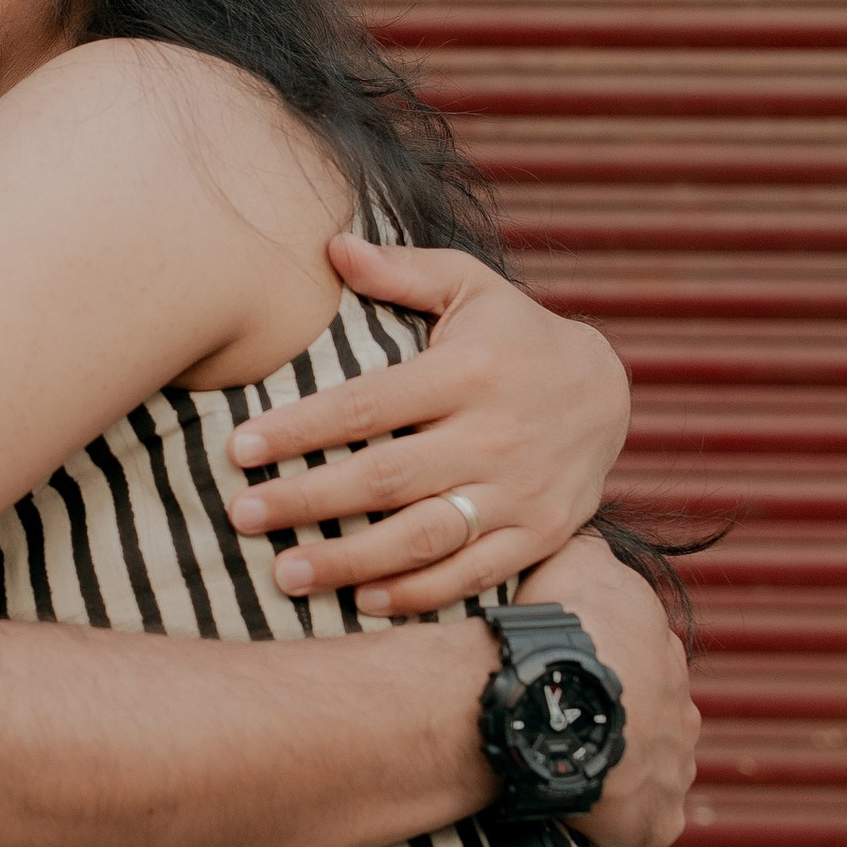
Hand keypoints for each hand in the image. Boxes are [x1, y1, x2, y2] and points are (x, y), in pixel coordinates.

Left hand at [226, 234, 630, 614]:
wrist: (608, 390)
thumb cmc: (514, 334)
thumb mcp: (469, 286)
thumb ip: (402, 271)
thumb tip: (333, 246)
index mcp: (467, 372)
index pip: (367, 405)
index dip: (300, 429)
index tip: (239, 448)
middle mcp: (494, 436)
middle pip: (385, 478)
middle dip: (307, 501)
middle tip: (242, 515)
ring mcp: (519, 493)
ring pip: (425, 537)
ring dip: (351, 561)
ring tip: (285, 574)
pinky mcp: (539, 535)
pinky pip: (472, 575)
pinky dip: (418, 593)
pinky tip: (362, 600)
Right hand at [523, 529, 697, 846]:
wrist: (560, 689)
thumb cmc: (562, 622)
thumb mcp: (576, 559)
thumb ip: (588, 549)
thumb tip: (586, 530)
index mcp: (663, 650)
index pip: (640, 659)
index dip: (604, 664)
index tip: (568, 671)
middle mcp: (681, 708)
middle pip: (653, 716)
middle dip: (620, 720)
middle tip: (563, 724)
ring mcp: (676, 765)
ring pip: (652, 769)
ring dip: (621, 771)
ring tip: (566, 770)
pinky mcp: (661, 818)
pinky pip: (645, 824)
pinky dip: (620, 822)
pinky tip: (580, 813)